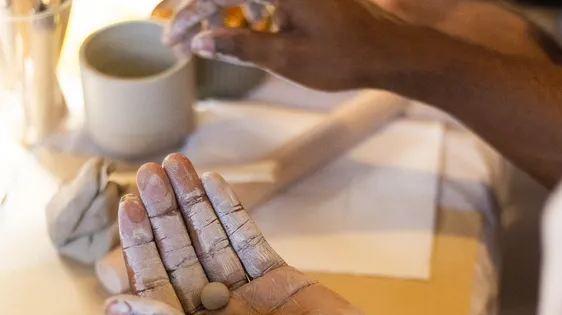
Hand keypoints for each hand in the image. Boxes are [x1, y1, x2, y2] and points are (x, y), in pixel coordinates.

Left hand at [103, 153, 395, 314]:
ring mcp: (243, 294)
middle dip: (165, 213)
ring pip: (210, 241)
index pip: (153, 282)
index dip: (140, 242)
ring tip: (177, 163)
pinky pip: (245, 239)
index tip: (130, 204)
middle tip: (151, 169)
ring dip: (193, 203)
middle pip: (179, 254)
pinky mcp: (274, 278)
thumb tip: (110, 307)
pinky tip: (214, 183)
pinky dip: (229, 211)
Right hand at [163, 0, 409, 90]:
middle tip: (175, 38)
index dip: (188, 15)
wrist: (390, 51)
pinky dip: (244, 9)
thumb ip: (239, 45)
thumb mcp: (285, 58)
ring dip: (218, 10)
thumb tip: (200, 42)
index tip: (171, 40)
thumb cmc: (344, 57)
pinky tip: (240, 29)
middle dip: (196, 10)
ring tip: (200, 40)